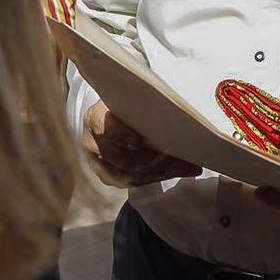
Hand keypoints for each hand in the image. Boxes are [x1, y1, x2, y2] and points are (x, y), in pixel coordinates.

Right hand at [82, 101, 201, 187]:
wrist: (106, 120)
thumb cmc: (122, 105)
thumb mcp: (126, 98)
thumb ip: (140, 101)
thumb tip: (172, 102)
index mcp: (94, 118)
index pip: (105, 129)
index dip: (121, 136)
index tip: (138, 142)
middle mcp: (92, 144)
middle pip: (123, 158)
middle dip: (156, 160)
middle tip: (182, 158)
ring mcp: (99, 165)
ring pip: (132, 174)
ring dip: (163, 172)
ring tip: (187, 168)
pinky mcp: (110, 178)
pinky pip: (136, 182)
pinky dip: (159, 177)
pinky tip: (178, 172)